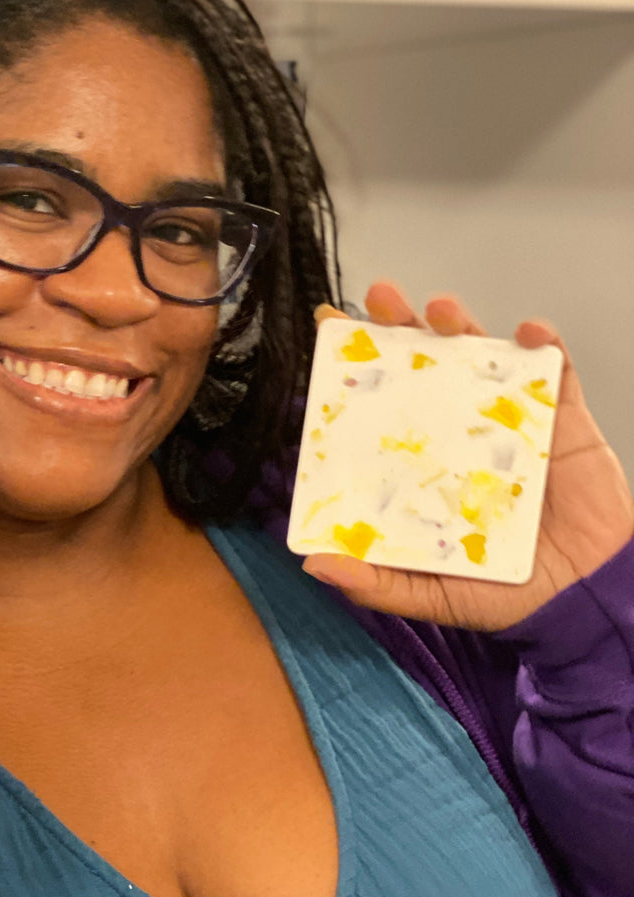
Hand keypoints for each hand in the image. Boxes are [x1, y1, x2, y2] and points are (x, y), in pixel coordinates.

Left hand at [302, 282, 633, 630]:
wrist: (582, 597)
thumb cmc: (501, 591)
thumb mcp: (427, 594)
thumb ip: (374, 581)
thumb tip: (313, 564)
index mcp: (418, 460)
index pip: (378, 402)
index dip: (354, 363)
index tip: (327, 328)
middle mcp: (456, 430)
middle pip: (424, 364)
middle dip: (400, 323)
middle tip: (381, 298)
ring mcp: (508, 420)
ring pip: (482, 356)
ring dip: (462, 324)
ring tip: (441, 311)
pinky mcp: (562, 421)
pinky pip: (555, 372)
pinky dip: (544, 346)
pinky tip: (529, 335)